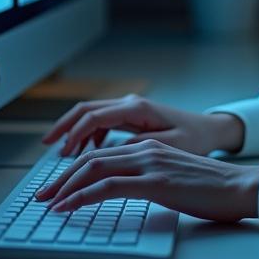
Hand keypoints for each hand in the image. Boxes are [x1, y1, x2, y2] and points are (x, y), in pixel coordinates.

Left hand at [34, 139, 258, 221]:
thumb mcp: (175, 179)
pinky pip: (108, 187)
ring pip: (94, 168)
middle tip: (42, 195)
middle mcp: (147, 149)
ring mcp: (150, 163)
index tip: (57, 185)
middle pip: (92, 158)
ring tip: (47, 202)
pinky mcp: (155, 182)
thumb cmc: (213, 189)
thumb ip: (150, 180)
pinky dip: (81, 196)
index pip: (103, 154)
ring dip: (64, 186)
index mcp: (151, 148)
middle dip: (61, 177)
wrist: (241, 187)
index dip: (75, 169)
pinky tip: (67, 206)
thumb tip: (127, 194)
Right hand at [40, 93, 243, 157]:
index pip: (93, 117)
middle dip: (64, 128)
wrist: (212, 130)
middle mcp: (130, 103)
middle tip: (45, 147)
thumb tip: (110, 155)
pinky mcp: (133, 115)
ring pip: (92, 114)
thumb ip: (137, 148)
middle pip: (86, 110)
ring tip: (62, 154)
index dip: (73, 136)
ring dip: (74, 131)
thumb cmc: (195, 139)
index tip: (60, 155)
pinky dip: (89, 133)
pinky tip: (86, 151)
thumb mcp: (167, 147)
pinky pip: (103, 120)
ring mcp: (131, 107)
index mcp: (137, 108)